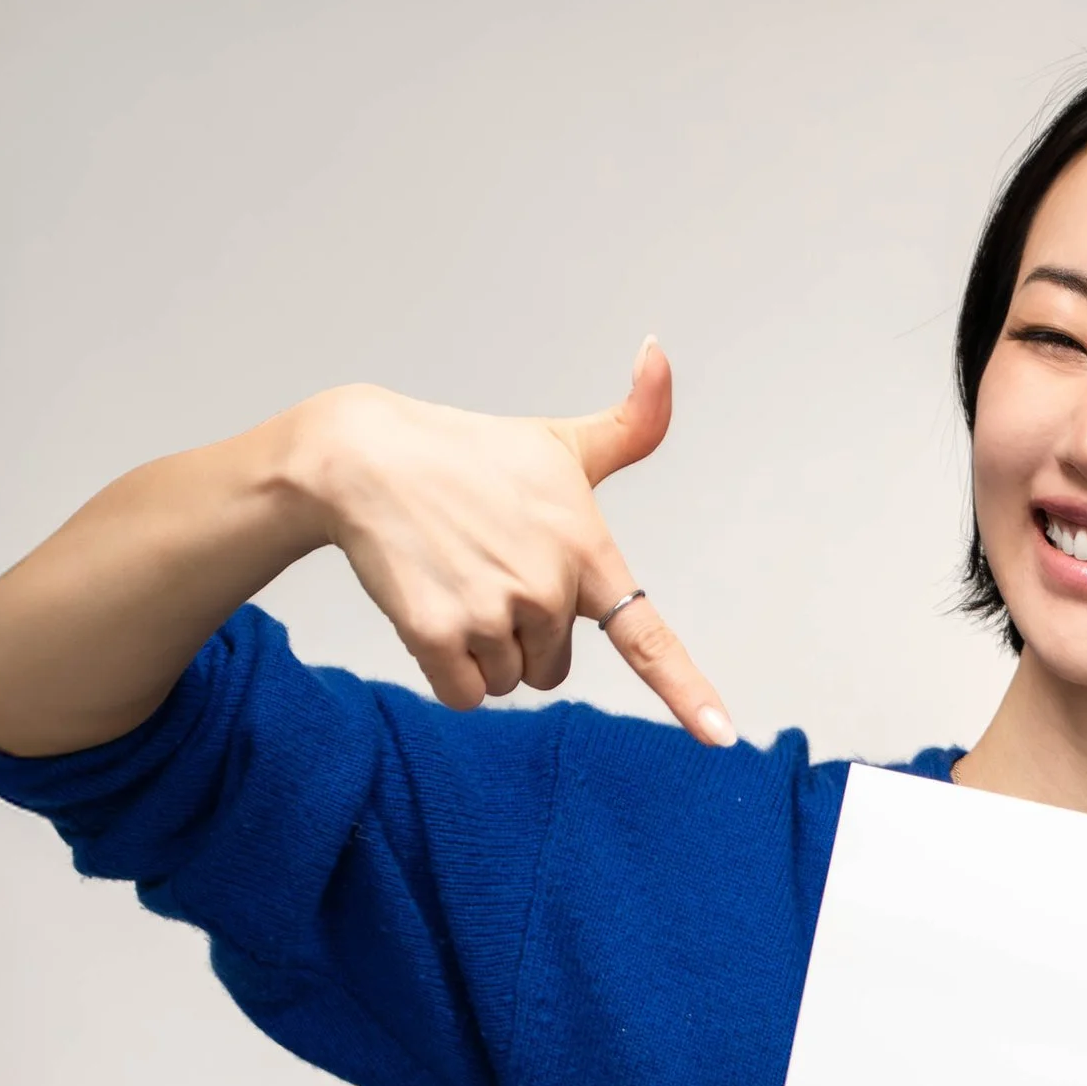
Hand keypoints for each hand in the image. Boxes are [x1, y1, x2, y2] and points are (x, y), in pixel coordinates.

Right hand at [285, 337, 732, 738]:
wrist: (365, 458)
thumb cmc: (469, 454)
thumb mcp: (560, 440)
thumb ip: (631, 423)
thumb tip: (660, 349)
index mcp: (587, 552)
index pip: (649, 637)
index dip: (687, 692)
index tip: (721, 736)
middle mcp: (547, 588)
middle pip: (552, 666)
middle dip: (522, 635)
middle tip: (487, 570)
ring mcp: (493, 613)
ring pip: (507, 682)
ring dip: (481, 649)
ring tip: (456, 579)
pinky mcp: (438, 635)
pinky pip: (464, 694)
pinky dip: (446, 668)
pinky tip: (430, 608)